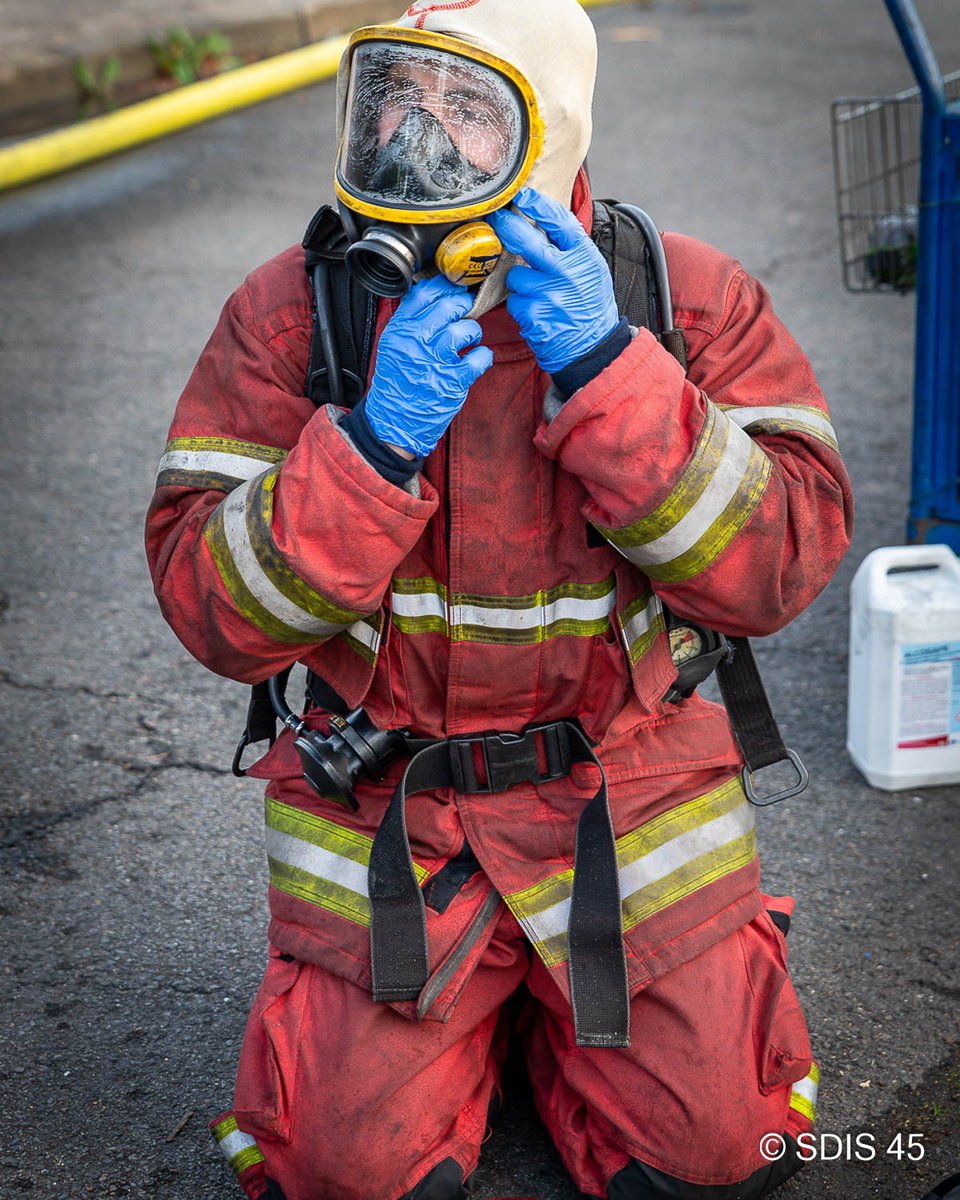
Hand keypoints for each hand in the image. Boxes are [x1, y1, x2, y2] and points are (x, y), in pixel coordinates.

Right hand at [364, 276, 493, 456]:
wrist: (395, 421)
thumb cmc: (398, 382)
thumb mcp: (392, 345)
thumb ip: (410, 321)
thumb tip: (434, 295)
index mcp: (400, 330)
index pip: (424, 293)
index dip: (445, 287)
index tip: (455, 289)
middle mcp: (416, 342)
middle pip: (448, 307)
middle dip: (464, 305)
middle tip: (467, 311)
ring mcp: (435, 362)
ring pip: (465, 329)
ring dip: (473, 331)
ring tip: (471, 338)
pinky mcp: (452, 382)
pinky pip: (479, 358)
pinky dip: (484, 356)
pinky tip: (478, 358)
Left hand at [488, 186, 619, 374]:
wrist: (593, 348)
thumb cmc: (590, 308)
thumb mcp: (592, 272)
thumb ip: (571, 250)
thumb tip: (543, 223)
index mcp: (584, 258)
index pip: (559, 222)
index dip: (538, 206)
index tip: (522, 195)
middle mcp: (566, 273)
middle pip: (527, 241)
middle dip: (507, 227)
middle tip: (497, 219)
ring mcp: (548, 294)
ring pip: (515, 276)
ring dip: (520, 284)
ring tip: (538, 295)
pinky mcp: (532, 314)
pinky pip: (514, 301)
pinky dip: (521, 306)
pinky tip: (537, 313)